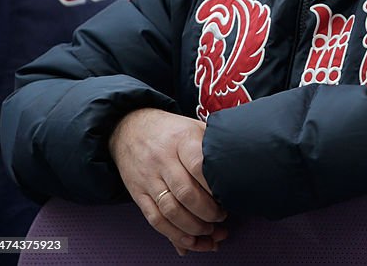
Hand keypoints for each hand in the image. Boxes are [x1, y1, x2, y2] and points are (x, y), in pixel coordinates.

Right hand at [109, 108, 227, 254]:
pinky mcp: (138, 194)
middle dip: (208, 212)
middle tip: (222, 217)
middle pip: (186, 193)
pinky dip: (173, 234)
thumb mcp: (193, 126)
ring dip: (193, 228)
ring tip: (210, 231)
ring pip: (170, 211)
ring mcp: (148, 178)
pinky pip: (155, 219)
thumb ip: (213, 144)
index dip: (215, 186)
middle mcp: (163, 160)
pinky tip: (189, 240)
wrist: (129, 128)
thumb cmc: (170, 129)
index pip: (198, 166)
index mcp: (181, 140)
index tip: (229, 195)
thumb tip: (237, 165)